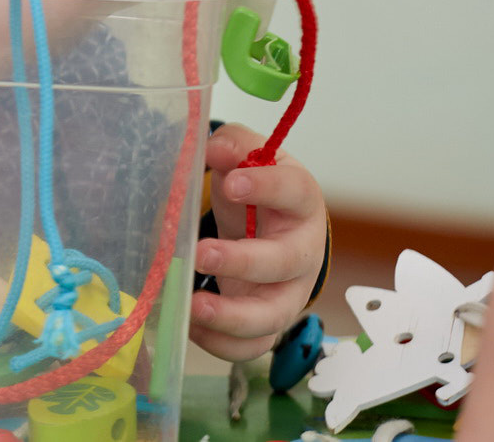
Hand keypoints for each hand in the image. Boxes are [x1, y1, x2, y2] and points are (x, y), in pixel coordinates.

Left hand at [188, 124, 326, 360]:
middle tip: (203, 253)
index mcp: (301, 202)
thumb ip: (232, 147)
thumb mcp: (247, 158)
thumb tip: (214, 148)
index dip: (266, 187)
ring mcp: (288, 293)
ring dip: (233, 316)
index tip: (231, 183)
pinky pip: (252, 345)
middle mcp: (303, 252)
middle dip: (244, 261)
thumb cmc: (258, 189)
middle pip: (285, 263)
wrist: (273, 226)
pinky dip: (222, 343)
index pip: (294, 191)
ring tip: (193, 306)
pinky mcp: (268, 322)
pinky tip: (190, 326)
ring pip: (273, 315)